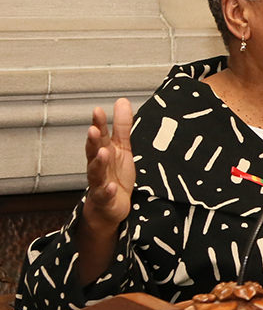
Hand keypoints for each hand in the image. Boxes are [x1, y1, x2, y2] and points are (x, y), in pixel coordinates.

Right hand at [74, 98, 134, 284]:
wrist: (111, 208)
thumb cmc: (115, 175)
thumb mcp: (122, 148)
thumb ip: (122, 126)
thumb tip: (122, 101)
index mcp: (104, 152)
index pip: (99, 136)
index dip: (98, 124)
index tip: (98, 110)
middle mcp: (99, 167)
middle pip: (93, 152)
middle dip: (93, 141)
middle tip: (93, 129)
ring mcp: (100, 183)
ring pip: (96, 172)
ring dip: (99, 162)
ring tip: (103, 153)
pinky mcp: (106, 200)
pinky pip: (105, 195)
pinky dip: (108, 191)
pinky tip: (112, 187)